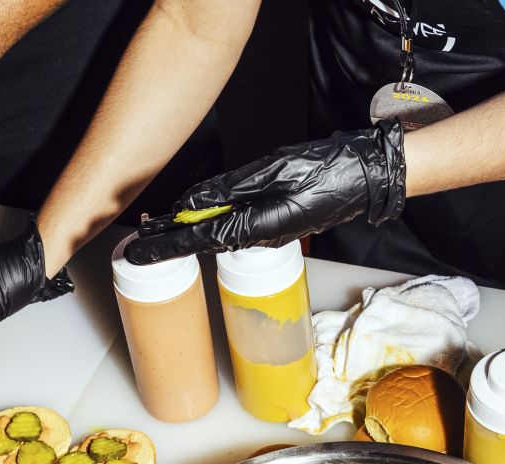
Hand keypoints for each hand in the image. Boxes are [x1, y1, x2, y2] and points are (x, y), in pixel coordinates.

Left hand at [125, 120, 406, 263]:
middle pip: (202, 240)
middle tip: (138, 239)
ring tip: (156, 227)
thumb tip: (193, 202)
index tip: (136, 252)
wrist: (368, 175)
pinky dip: (211, 222)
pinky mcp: (273, 225)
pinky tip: (196, 216)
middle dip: (168, 240)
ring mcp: (266, 233)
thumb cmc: (328, 169)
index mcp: (255, 226)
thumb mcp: (273, 169)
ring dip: (187, 230)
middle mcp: (258, 236)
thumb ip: (230, 188)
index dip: (163, 245)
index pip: (197, 240)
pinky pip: (234, 226)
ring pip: (216, 233)